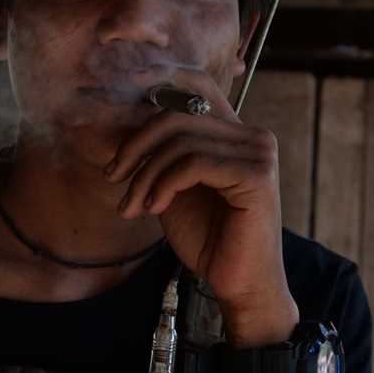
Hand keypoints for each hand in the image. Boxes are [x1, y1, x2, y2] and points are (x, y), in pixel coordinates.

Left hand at [105, 72, 298, 346]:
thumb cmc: (209, 241)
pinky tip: (154, 209)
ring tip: (133, 206)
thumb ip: (158, 157)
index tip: (117, 100)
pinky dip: (164, 184)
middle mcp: (254, 136)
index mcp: (237, 135)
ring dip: (146, 175)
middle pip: (177, 117)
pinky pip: (194, 163)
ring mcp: (259, 153)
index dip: (156, 86)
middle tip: (114, 179)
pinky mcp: (257, 175)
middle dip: (136, 148)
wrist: (238, 286)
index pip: (194, 92)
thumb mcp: (172, 190)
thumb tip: (117, 123)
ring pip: (181, 142)